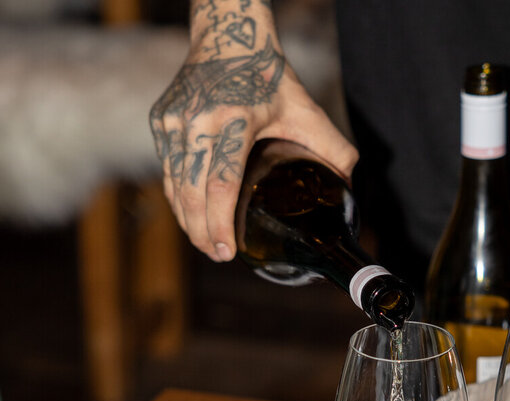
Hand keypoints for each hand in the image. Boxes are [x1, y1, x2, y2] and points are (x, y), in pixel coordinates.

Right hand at [149, 0, 356, 261]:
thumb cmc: (270, 77)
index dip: (222, 222)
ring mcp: (173, 120)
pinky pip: (168, 171)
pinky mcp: (161, 121)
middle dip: (202, 232)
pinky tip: (194, 218)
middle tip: (219, 256)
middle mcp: (198, 120)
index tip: (228, 251)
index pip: (223, 182)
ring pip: (175, 185)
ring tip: (208, 245)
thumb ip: (334, 150)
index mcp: (235, 119)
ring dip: (188, 221)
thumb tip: (347, 190)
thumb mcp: (307, 111)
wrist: (229, 36)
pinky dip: (179, 199)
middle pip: (192, 192)